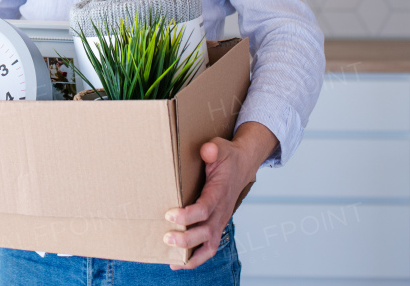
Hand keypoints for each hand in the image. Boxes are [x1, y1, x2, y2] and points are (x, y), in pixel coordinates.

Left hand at [162, 122, 276, 269]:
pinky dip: (196, 258)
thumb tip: (207, 150)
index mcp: (219, 193)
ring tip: (172, 260)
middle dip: (186, 239)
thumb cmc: (228, 157)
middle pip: (206, 232)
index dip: (188, 215)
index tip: (169, 214)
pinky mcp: (216, 226)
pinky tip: (178, 262)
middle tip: (166, 238)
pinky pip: (209, 247)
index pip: (205, 208)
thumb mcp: (221, 147)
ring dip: (191, 255)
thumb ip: (214, 149)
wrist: (243, 165)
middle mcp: (221, 211)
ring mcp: (220, 221)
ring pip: (209, 245)